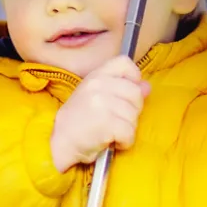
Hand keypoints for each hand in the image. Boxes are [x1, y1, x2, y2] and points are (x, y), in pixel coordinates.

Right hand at [50, 56, 150, 172]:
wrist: (59, 143)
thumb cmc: (79, 121)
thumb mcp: (96, 97)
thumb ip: (121, 89)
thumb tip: (147, 86)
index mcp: (95, 76)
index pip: (124, 63)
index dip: (133, 78)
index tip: (127, 94)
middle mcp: (98, 85)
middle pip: (135, 92)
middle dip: (132, 110)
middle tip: (117, 120)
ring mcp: (101, 103)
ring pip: (134, 115)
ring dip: (127, 129)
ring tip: (112, 133)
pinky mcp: (105, 122)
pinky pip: (129, 132)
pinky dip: (125, 142)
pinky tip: (113, 142)